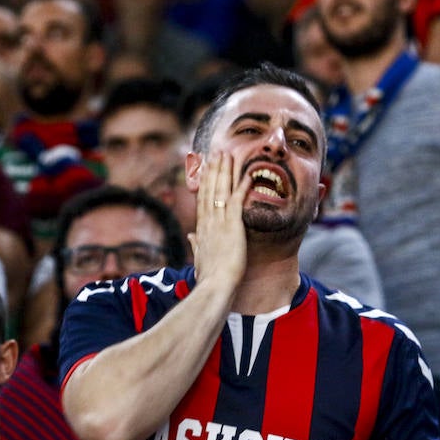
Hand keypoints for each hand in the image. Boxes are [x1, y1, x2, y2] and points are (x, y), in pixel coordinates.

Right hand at [188, 151, 250, 293]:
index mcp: (202, 228)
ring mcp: (220, 222)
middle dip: (213, 169)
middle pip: (210, 189)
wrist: (215, 286)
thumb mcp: (200, 257)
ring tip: (228, 154)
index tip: (206, 168)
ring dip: (225, 171)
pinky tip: (249, 174)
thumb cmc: (208, 277)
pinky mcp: (233, 226)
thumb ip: (196, 244)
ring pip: (222, 190)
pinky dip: (243, 187)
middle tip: (217, 152)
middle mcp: (209, 221)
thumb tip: (191, 236)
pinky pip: (238, 201)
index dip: (205, 182)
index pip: (203, 199)